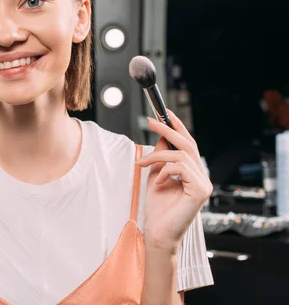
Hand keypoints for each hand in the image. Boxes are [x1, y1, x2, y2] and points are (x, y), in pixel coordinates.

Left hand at [136, 110, 212, 252]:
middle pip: (188, 144)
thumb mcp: (155, 175)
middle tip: (150, 120)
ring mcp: (204, 184)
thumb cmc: (157, 208)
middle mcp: (202, 176)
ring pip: (180, 155)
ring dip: (157, 156)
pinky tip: (157, 182)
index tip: (163, 112)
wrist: (158, 233)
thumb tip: (160, 136)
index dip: (177, 126)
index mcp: (193, 172)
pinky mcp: (200, 191)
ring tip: (142, 164)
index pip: (188, 144)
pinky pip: (181, 168)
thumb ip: (161, 157)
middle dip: (168, 129)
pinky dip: (164, 171)